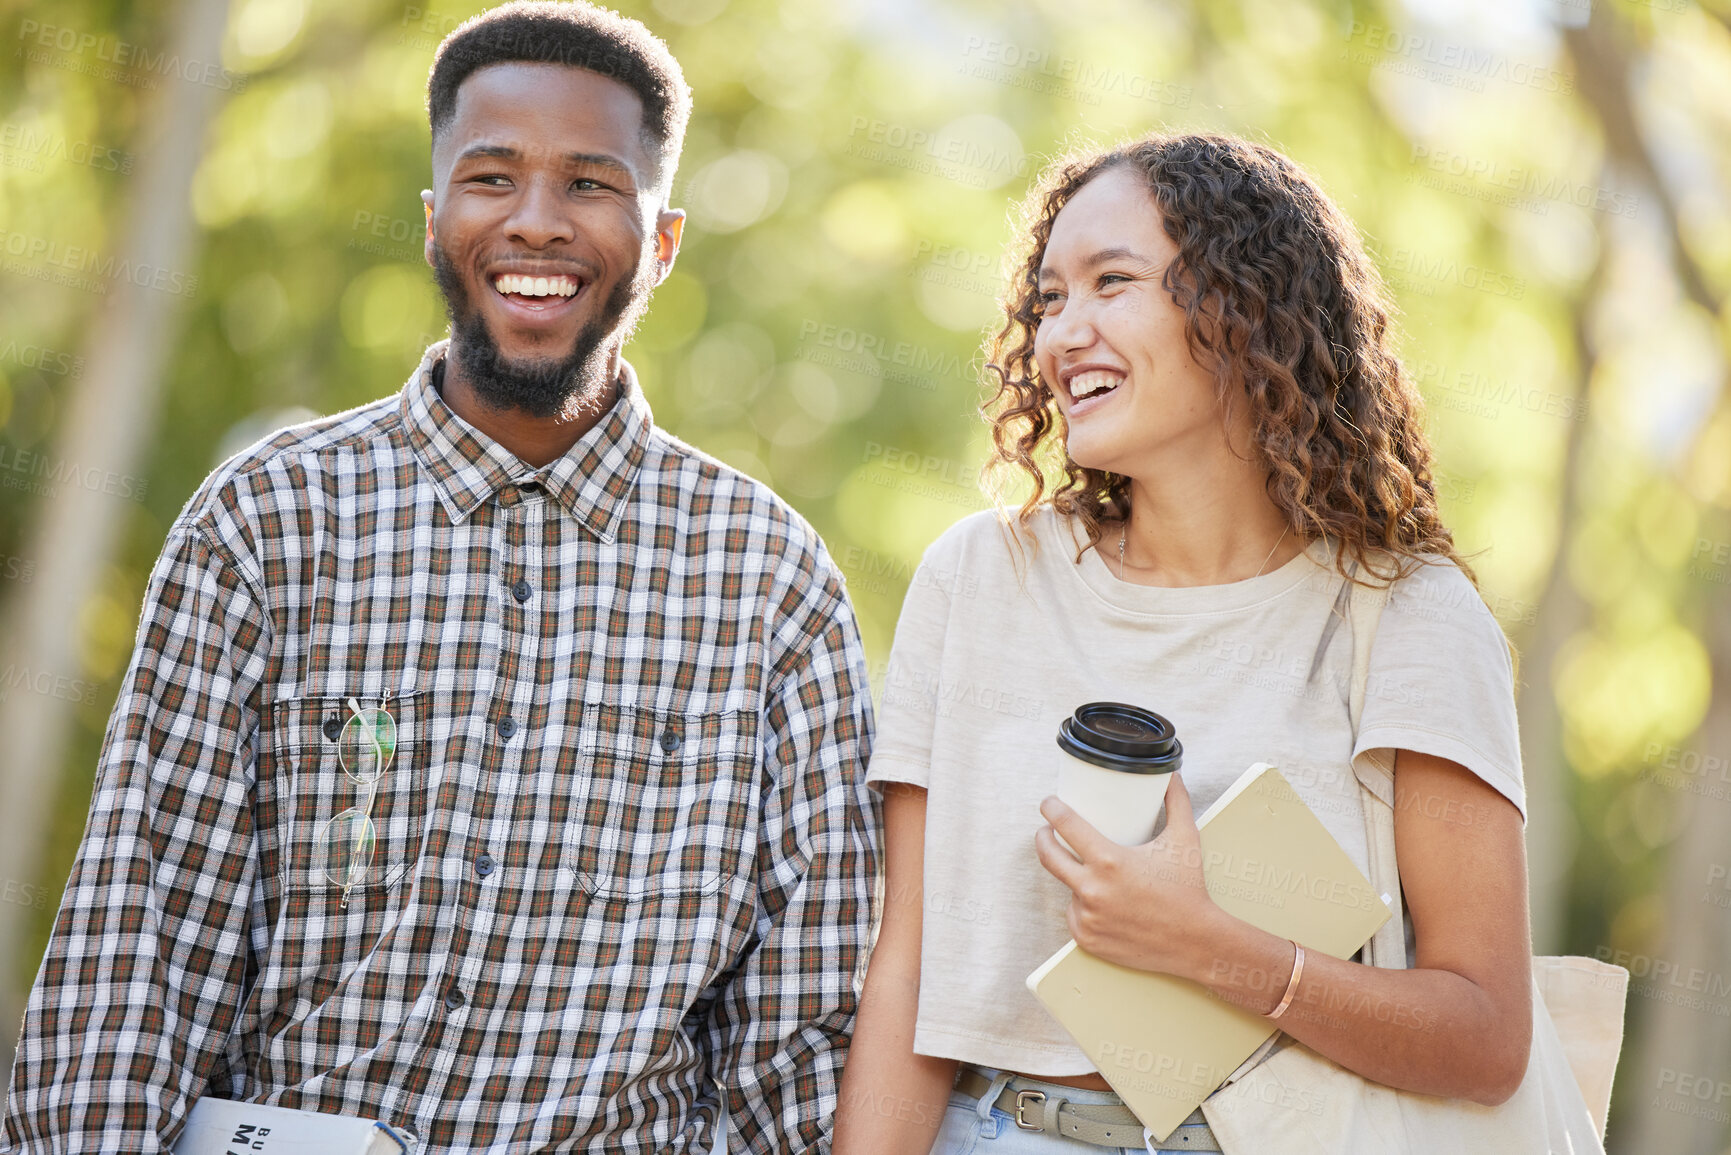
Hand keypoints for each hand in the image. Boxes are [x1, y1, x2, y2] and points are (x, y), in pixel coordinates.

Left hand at [1033, 771, 1219, 976]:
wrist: (1196, 942)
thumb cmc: (1188, 890)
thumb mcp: (1184, 840)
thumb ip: (1177, 802)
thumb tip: (1171, 775)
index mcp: (1110, 862)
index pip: (1066, 825)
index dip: (1052, 809)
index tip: (1048, 804)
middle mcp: (1093, 890)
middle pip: (1048, 856)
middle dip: (1043, 838)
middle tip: (1047, 831)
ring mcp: (1087, 917)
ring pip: (1068, 888)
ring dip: (1076, 879)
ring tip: (1102, 877)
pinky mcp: (1087, 939)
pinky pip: (1075, 915)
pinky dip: (1084, 907)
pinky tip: (1103, 905)